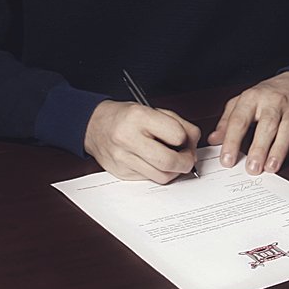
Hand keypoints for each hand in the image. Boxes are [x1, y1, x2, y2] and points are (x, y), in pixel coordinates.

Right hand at [84, 100, 200, 183]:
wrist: (94, 126)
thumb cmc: (125, 117)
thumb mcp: (151, 109)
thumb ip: (177, 123)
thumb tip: (194, 141)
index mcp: (138, 117)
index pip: (176, 135)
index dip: (186, 139)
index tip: (186, 139)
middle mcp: (128, 138)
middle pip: (169, 161)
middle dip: (186, 162)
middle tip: (188, 158)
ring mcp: (123, 158)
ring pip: (162, 176)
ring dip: (174, 171)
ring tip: (173, 160)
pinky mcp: (122, 173)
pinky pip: (150, 179)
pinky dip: (159, 173)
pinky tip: (156, 163)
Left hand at [207, 72, 288, 174]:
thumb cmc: (267, 96)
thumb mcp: (242, 101)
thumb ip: (227, 121)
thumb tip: (214, 140)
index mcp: (253, 97)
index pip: (239, 119)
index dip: (232, 141)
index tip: (227, 160)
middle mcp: (273, 102)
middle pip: (266, 124)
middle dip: (259, 148)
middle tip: (252, 168)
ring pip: (287, 129)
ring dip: (278, 150)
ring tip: (270, 167)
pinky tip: (284, 160)